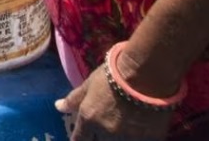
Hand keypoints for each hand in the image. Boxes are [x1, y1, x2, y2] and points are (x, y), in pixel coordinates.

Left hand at [58, 63, 172, 140]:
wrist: (147, 75)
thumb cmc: (113, 75)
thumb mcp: (89, 84)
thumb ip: (74, 99)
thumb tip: (58, 107)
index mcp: (89, 119)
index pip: (79, 139)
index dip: (80, 138)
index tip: (84, 136)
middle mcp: (107, 133)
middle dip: (99, 138)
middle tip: (104, 127)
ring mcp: (129, 138)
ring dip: (118, 137)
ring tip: (122, 126)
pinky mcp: (150, 139)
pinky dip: (137, 138)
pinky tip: (138, 130)